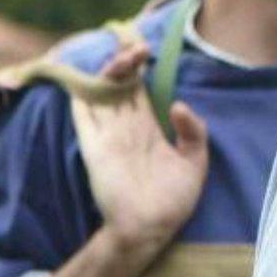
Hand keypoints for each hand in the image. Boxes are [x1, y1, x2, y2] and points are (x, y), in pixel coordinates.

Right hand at [70, 40, 208, 260]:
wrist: (151, 229)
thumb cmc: (174, 201)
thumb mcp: (195, 164)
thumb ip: (193, 132)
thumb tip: (178, 104)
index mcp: (147, 127)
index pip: (138, 87)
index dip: (139, 65)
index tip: (147, 49)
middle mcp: (125, 126)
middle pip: (118, 83)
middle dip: (126, 60)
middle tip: (140, 48)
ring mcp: (108, 134)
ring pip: (99, 91)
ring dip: (108, 70)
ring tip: (127, 55)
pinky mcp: (95, 146)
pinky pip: (83, 113)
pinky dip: (81, 91)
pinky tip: (88, 73)